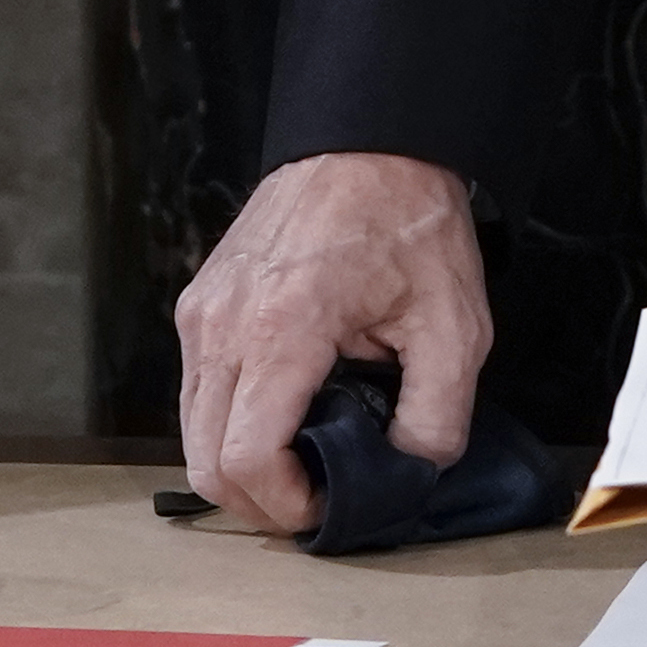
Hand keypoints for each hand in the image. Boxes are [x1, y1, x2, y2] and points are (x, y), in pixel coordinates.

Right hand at [174, 152, 486, 534]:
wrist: (367, 138)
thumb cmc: (407, 220)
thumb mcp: (454, 325)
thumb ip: (437, 416)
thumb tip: (409, 473)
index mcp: (281, 328)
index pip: (245, 458)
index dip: (286, 507)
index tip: (329, 508)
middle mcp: (222, 323)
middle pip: (205, 461)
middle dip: (260, 502)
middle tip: (318, 500)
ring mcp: (201, 312)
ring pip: (192, 431)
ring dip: (241, 464)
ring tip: (306, 459)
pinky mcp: (199, 304)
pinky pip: (198, 391)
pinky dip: (231, 422)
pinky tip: (287, 413)